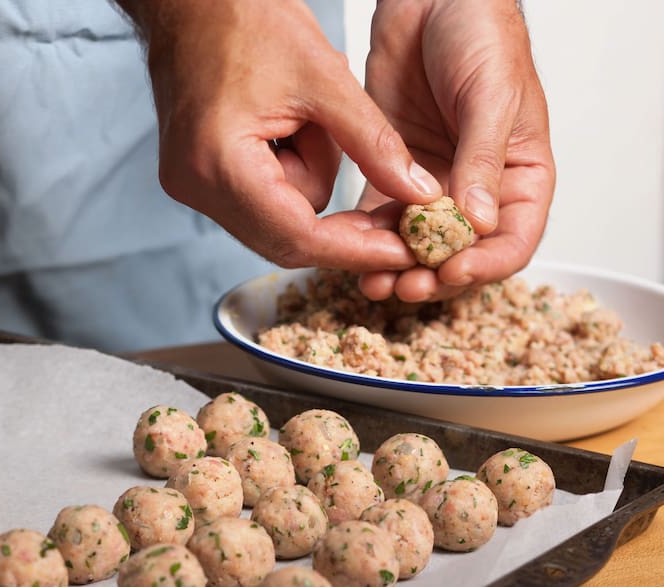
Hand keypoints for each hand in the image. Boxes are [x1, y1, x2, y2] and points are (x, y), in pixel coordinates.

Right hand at [115, 0, 441, 271]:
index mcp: (220, 162)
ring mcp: (192, 184)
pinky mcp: (200, 177)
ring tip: (311, 122)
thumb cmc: (244, 19)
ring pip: (279, 220)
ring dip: (311, 181)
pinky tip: (293, 130)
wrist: (192, 0)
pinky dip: (291, 174)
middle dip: (340, 224)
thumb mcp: (325, 79)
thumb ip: (375, 144)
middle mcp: (196, 185)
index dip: (356, 249)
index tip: (402, 252)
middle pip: (286, 239)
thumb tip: (418, 193)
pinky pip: (263, 201)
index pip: (298, 236)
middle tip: (392, 211)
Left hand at [358, 0, 555, 300]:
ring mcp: (434, 184)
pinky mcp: (393, 173)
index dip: (485, 264)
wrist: (432, 1)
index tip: (452, 270)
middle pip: (461, 253)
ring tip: (373, 284)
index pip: (512, 240)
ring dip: (396, 267)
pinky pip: (382, 216)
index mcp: (520, 176)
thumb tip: (479, 222)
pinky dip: (369, 238)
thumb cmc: (480, 34)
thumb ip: (483, 160)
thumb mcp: (492, 96)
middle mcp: (477, 189)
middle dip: (433, 275)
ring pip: (418, 244)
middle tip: (405, 287)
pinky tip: (350, 250)